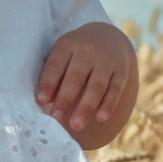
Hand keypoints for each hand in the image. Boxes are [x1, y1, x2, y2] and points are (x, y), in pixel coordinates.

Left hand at [36, 23, 136, 145]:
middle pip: (76, 77)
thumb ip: (55, 75)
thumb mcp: (64, 54)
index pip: (56, 65)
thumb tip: (47, 101)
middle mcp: (88, 50)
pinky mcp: (121, 70)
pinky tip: (100, 118)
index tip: (41, 101)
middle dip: (65, 99)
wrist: (109, 36)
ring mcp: (107, 60)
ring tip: (76, 125)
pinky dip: (108, 105)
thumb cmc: (78, 51)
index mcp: (68, 44)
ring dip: (86, 107)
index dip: (48, 83)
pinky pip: (115, 89)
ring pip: (96, 86)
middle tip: (56, 118)